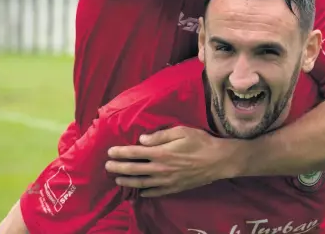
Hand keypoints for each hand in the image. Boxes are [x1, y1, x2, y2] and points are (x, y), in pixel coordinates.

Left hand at [105, 126, 242, 196]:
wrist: (218, 161)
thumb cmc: (201, 142)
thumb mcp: (181, 131)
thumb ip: (160, 136)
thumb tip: (142, 139)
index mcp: (161, 153)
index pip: (135, 153)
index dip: (121, 152)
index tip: (110, 152)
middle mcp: (161, 169)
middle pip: (134, 170)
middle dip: (118, 168)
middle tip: (106, 167)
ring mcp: (167, 181)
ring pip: (141, 183)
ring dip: (127, 182)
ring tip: (117, 180)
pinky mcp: (174, 188)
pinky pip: (155, 192)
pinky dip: (145, 192)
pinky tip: (139, 192)